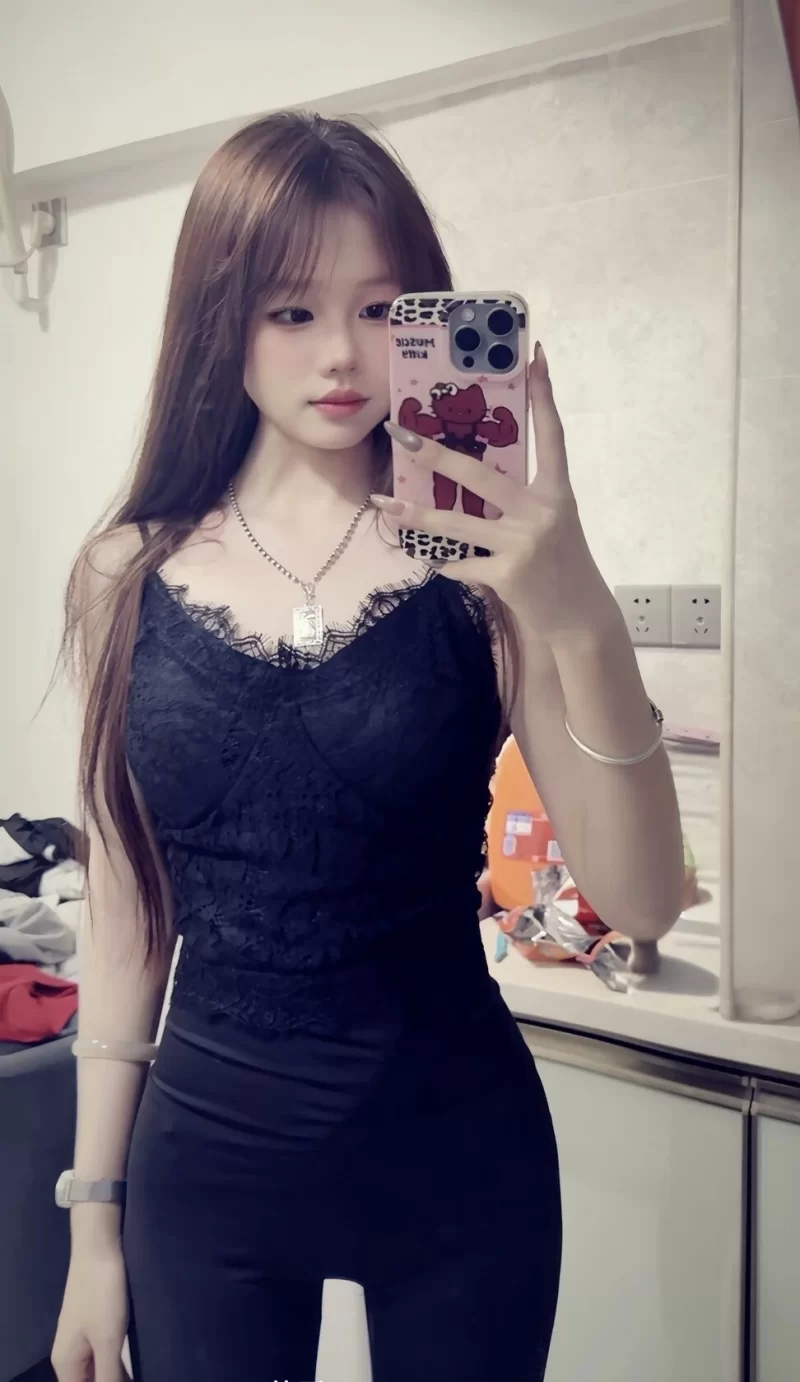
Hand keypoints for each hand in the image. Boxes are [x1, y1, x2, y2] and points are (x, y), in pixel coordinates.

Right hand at [52, 1243, 130, 1381]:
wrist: (98, 1246)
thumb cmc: (101, 1293)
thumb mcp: (108, 1341)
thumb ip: (107, 1377)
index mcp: (66, 1364)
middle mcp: (69, 1356)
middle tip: (135, 1377)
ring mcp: (81, 1339)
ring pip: (98, 1370)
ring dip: (116, 1375)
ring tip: (140, 1373)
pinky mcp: (93, 1324)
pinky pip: (103, 1354)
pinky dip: (117, 1362)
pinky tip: (134, 1362)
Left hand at [378, 344, 611, 646]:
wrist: (578, 617)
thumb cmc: (560, 564)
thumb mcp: (550, 523)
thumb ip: (519, 501)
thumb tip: (471, 481)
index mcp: (556, 492)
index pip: (551, 434)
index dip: (544, 395)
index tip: (535, 356)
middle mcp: (541, 511)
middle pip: (479, 475)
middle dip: (435, 454)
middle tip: (401, 435)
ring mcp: (523, 543)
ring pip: (456, 524)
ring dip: (415, 516)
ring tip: (384, 504)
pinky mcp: (507, 575)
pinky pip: (461, 565)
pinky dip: (449, 565)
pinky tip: (443, 566)